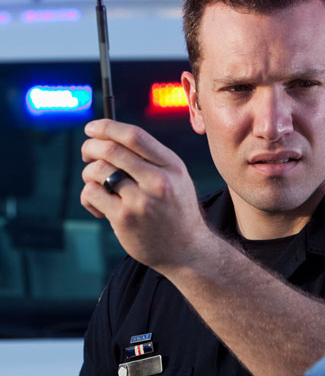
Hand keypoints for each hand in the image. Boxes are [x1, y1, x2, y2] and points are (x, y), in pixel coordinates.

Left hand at [81, 119, 208, 271]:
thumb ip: (150, 158)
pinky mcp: (124, 218)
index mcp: (172, 165)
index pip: (134, 136)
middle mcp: (158, 180)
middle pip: (111, 150)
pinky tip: (98, 206)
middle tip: (86, 153)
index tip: (92, 127)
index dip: (107, 127)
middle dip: (90, 147)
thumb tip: (109, 138)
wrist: (186, 248)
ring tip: (96, 185)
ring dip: (89, 174)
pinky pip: (92, 194)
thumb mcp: (175, 177)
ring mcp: (141, 200)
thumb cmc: (175, 209)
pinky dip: (88, 196)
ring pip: (98, 171)